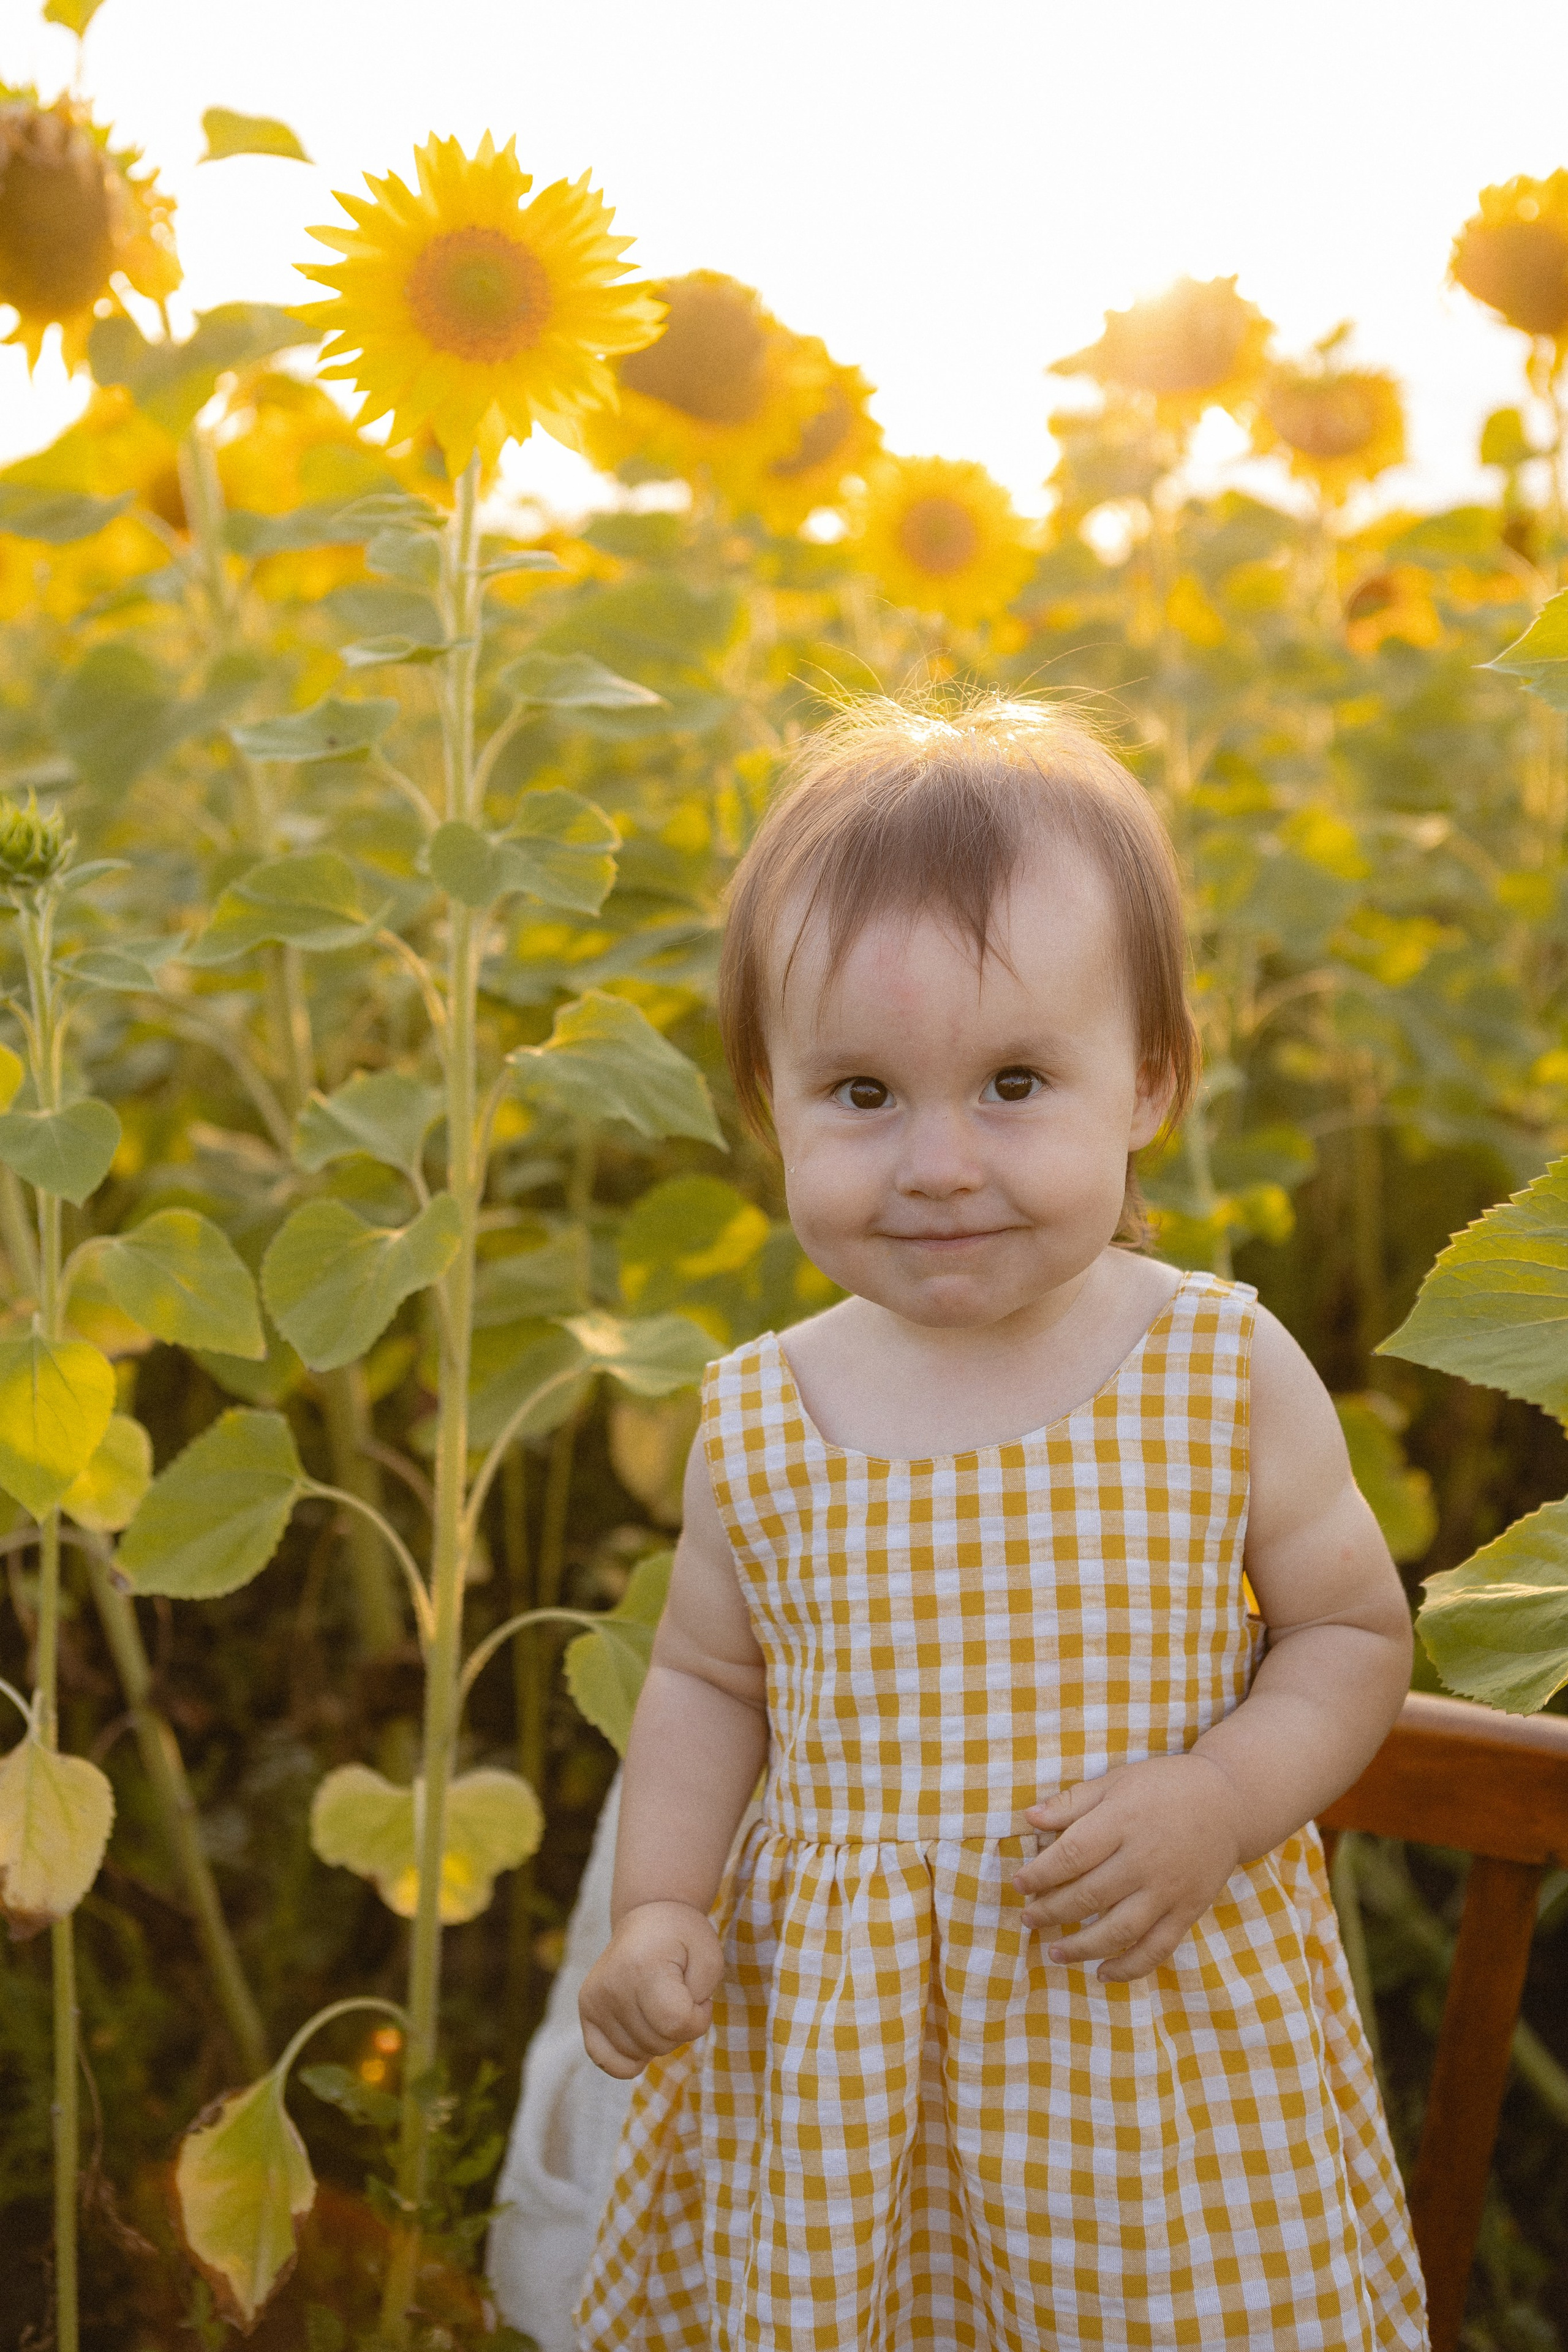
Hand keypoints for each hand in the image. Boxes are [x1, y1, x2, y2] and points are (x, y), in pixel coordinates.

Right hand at [579, 1900, 723, 2078]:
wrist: (647, 1919)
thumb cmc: (683, 1938)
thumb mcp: (710, 1957)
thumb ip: (702, 1997)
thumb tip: (670, 2031)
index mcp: (643, 1967)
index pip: (676, 2023)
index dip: (699, 2017)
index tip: (700, 1998)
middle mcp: (611, 1986)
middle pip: (659, 2042)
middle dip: (681, 2027)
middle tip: (679, 1994)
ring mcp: (593, 2000)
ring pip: (639, 2054)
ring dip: (659, 2038)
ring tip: (660, 2003)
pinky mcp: (586, 2011)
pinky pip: (607, 2061)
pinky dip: (631, 2057)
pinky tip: (642, 2031)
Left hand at [1012, 1753, 1242, 1981]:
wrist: (1230, 1803)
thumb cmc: (1165, 1787)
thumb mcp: (1117, 1781)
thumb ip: (1074, 1802)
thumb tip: (1029, 1818)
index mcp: (1123, 1821)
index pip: (1072, 1855)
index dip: (1040, 1874)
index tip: (1018, 1885)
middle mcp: (1144, 1860)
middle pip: (1089, 1895)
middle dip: (1051, 1911)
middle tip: (1028, 1918)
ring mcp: (1168, 1890)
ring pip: (1119, 1930)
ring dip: (1081, 1947)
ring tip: (1053, 1952)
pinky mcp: (1188, 1911)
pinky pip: (1157, 1948)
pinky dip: (1129, 1967)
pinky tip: (1103, 1973)